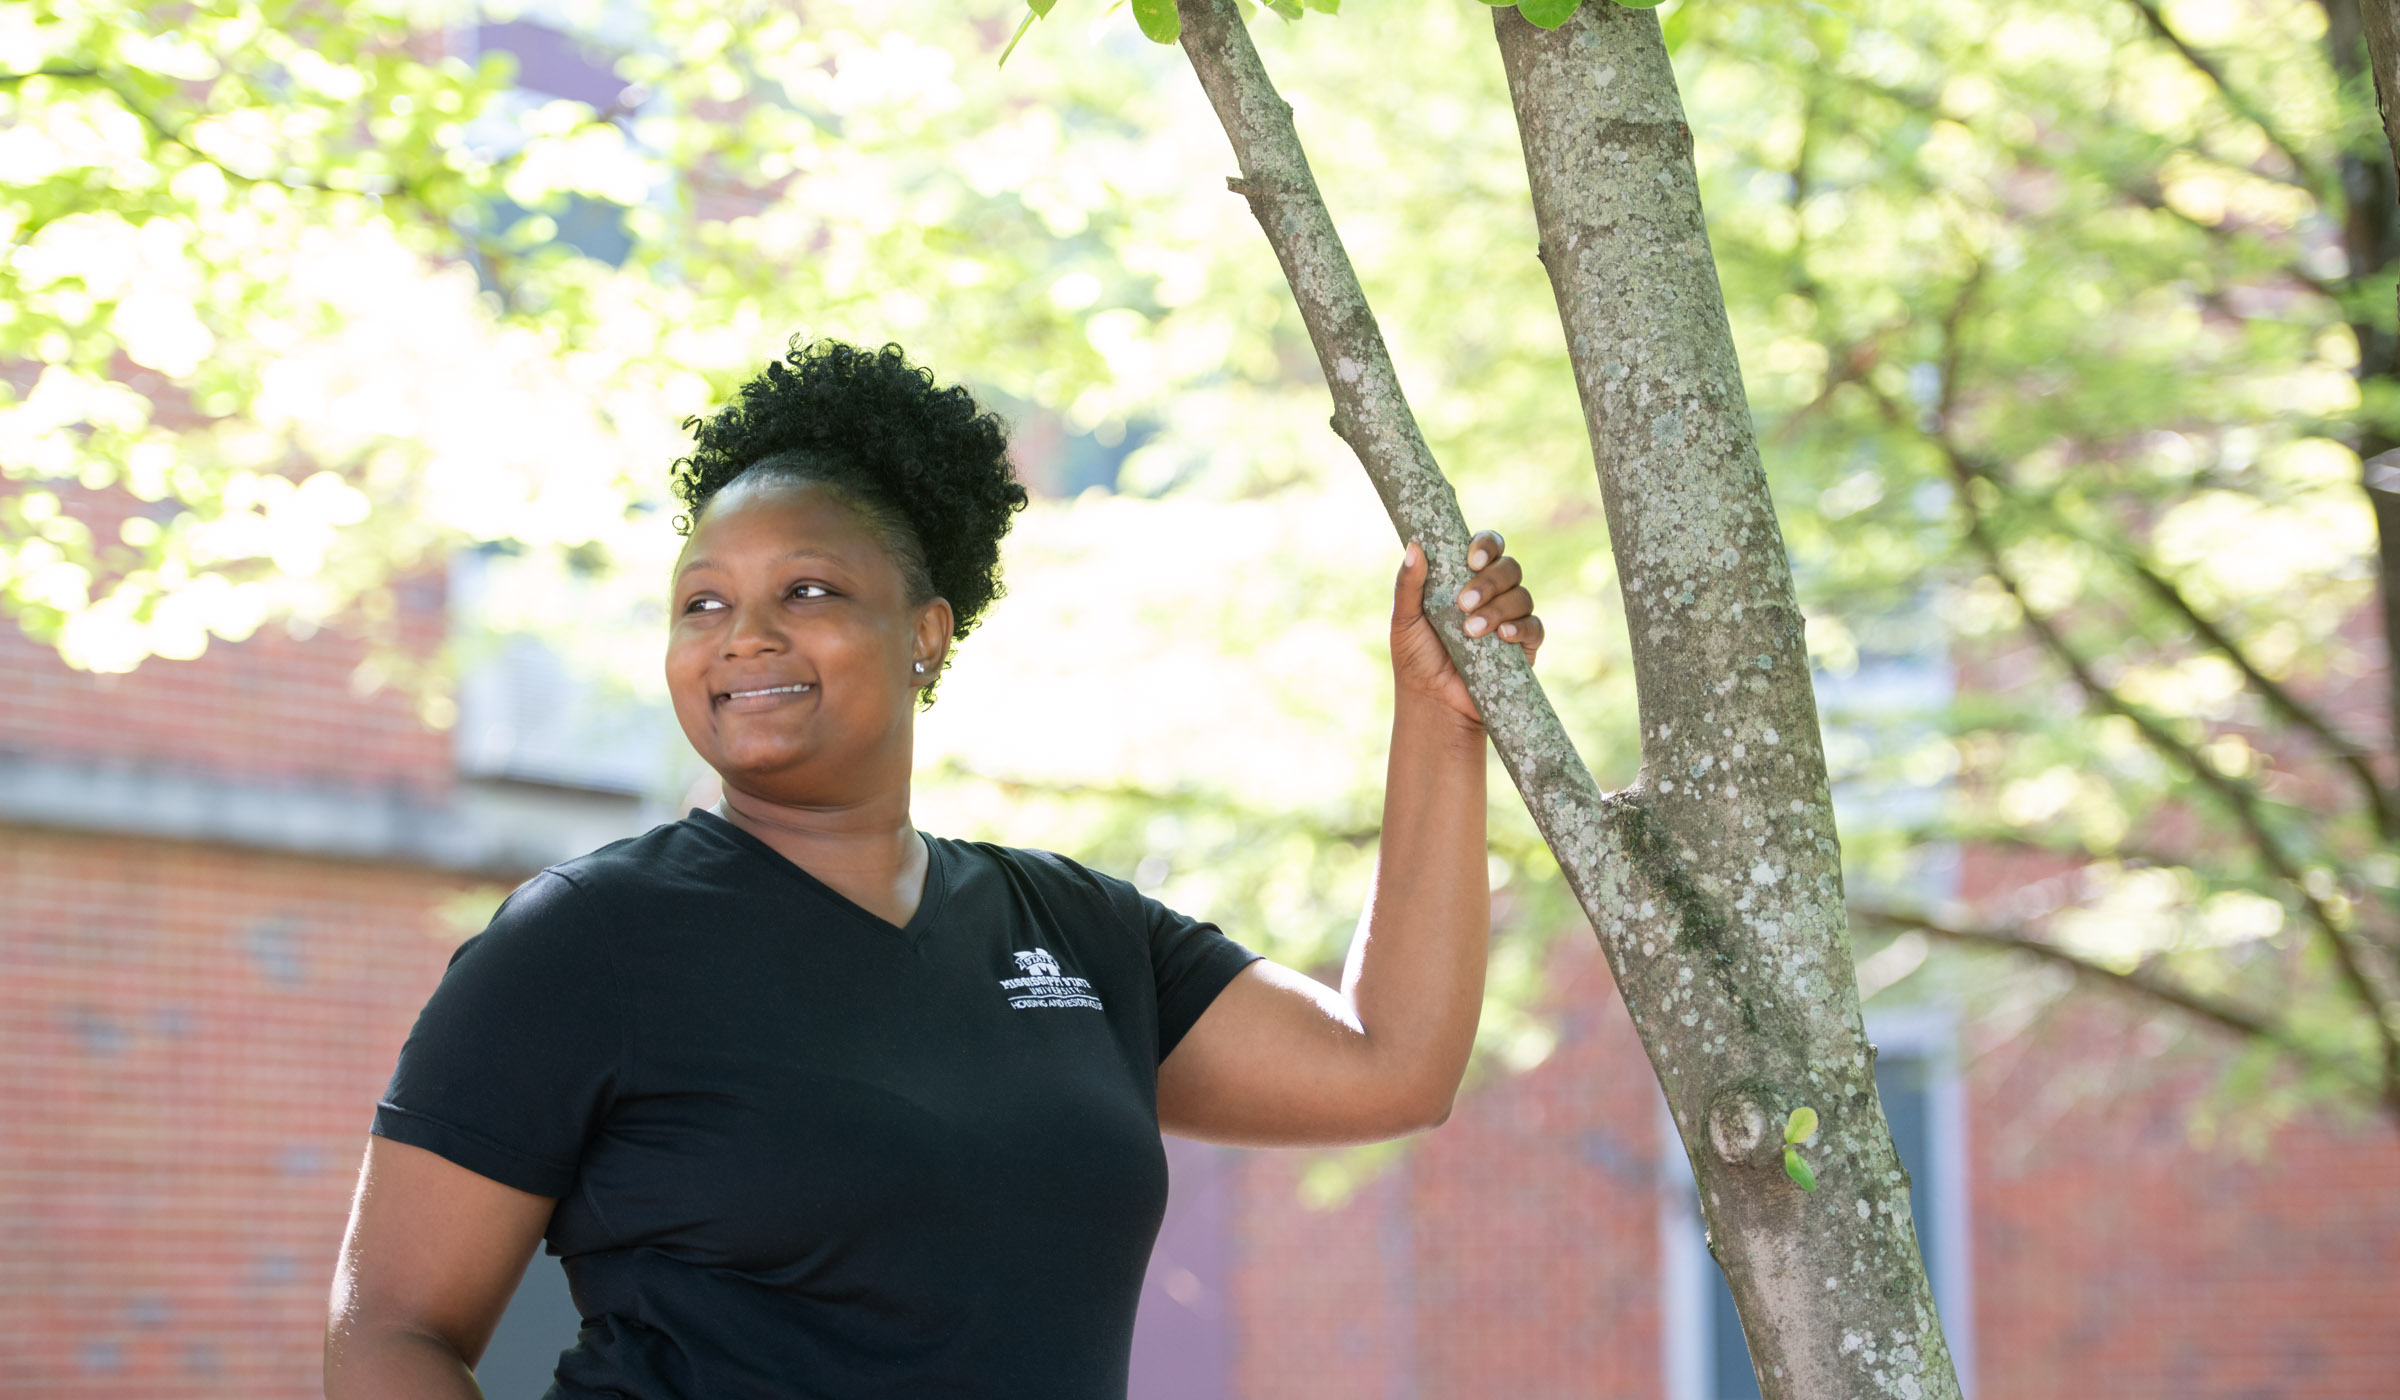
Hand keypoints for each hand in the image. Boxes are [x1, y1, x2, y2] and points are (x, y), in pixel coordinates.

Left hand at [1389, 529, 1542, 727]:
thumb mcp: (1404, 620)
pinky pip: (1534, 627)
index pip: (1487, 547)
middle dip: (1489, 582)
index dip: (1486, 544)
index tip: (1471, 559)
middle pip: (1509, 568)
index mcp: (1465, 579)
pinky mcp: (1524, 646)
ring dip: (1497, 609)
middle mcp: (1492, 594)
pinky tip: (1502, 636)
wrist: (1433, 703)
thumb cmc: (1416, 659)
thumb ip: (1408, 584)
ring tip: (1471, 631)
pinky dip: (1520, 628)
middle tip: (1463, 603)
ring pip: (1521, 596)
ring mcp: (1510, 618)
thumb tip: (1415, 545)